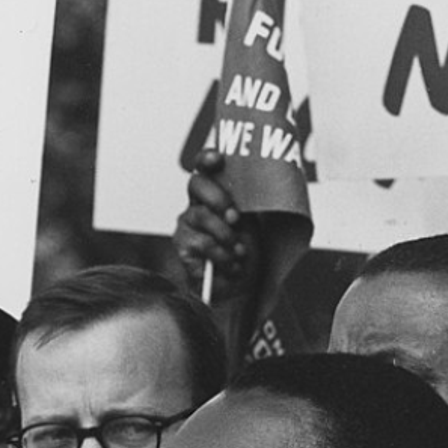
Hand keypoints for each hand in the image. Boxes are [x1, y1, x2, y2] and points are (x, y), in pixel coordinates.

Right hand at [173, 149, 261, 301]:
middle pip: (196, 185)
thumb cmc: (246, 252)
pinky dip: (222, 256)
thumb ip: (250, 203)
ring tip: (239, 251)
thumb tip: (264, 184)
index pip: (203, 169)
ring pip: (202, 216)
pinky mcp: (183, 249)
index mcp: (212, 196)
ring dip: (226, 234)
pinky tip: (231, 264)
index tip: (218, 159)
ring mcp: (185, 227)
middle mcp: (194, 207)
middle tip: (235, 218)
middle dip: (218, 197)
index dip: (206, 159)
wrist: (239, 288)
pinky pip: (203, 244)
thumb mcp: (253, 224)